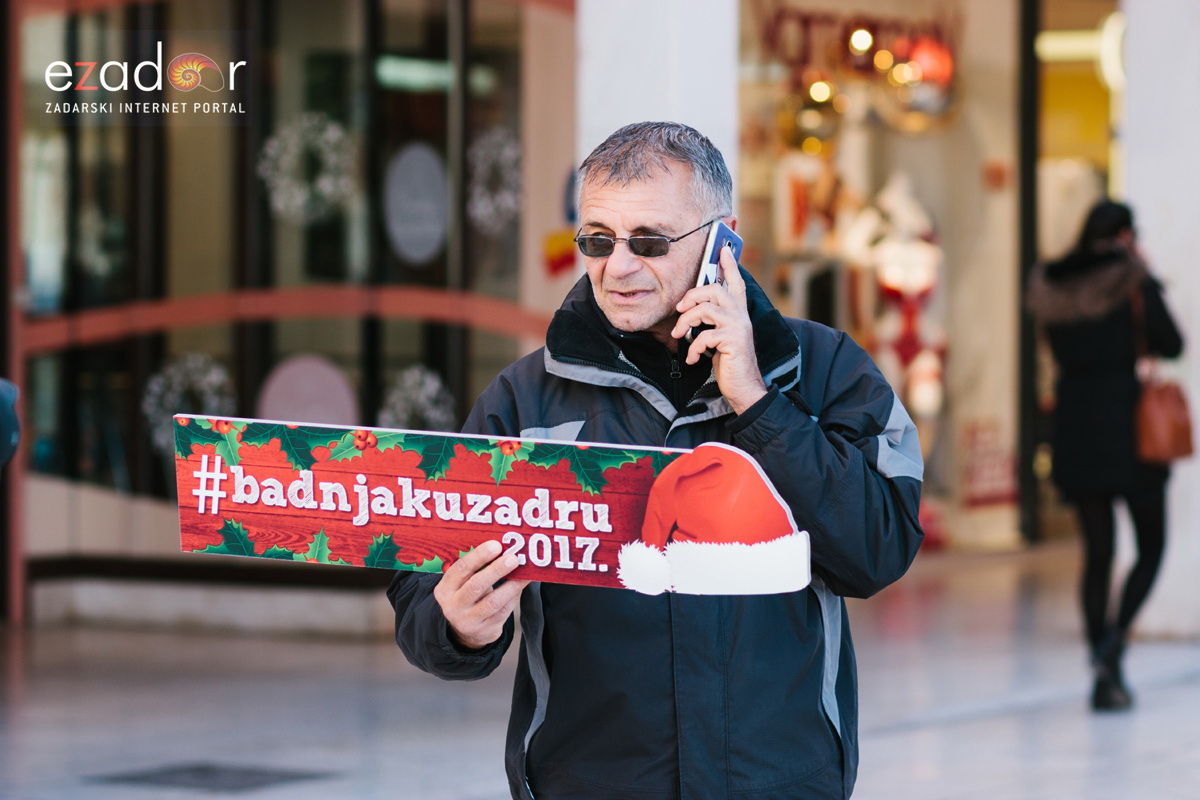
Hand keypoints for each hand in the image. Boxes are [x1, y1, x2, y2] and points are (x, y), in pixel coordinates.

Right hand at [433, 539, 529, 649]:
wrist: (465, 631)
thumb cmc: (467, 596)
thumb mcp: (461, 584)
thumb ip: (475, 569)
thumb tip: (502, 548)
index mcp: (445, 589)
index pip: (460, 569)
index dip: (479, 556)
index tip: (496, 545)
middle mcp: (453, 606)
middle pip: (476, 586)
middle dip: (496, 570)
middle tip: (512, 558)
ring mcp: (469, 621)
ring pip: (492, 601)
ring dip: (510, 585)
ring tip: (523, 574)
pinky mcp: (485, 630)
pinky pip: (503, 612)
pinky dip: (514, 596)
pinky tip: (521, 586)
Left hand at [671, 246, 766, 414]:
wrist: (744, 388)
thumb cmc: (729, 363)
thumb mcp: (719, 338)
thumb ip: (711, 322)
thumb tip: (689, 312)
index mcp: (738, 312)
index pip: (736, 282)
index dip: (730, 265)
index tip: (723, 249)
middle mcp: (741, 315)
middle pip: (713, 290)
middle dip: (691, 297)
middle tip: (679, 311)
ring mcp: (738, 326)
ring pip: (705, 309)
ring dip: (686, 323)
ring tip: (680, 337)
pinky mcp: (733, 340)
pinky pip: (705, 335)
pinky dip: (693, 348)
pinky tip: (693, 359)